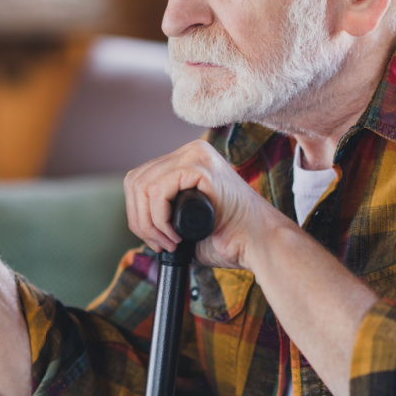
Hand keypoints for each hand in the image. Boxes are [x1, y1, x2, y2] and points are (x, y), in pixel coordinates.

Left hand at [123, 140, 294, 270]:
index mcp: (187, 160)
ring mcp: (196, 155)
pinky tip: (176, 234)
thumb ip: (163, 212)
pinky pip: (158, 190)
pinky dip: (159, 218)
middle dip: (140, 220)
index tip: (156, 240)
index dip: (138, 215)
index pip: (140, 180)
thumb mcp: (186, 220)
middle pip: (136, 181)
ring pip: (143, 185)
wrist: (260, 244)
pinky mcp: (200, 166)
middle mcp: (191, 151)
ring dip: (149, 222)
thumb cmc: (230, 238)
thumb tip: (136, 218)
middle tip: (160, 243)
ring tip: (169, 241)